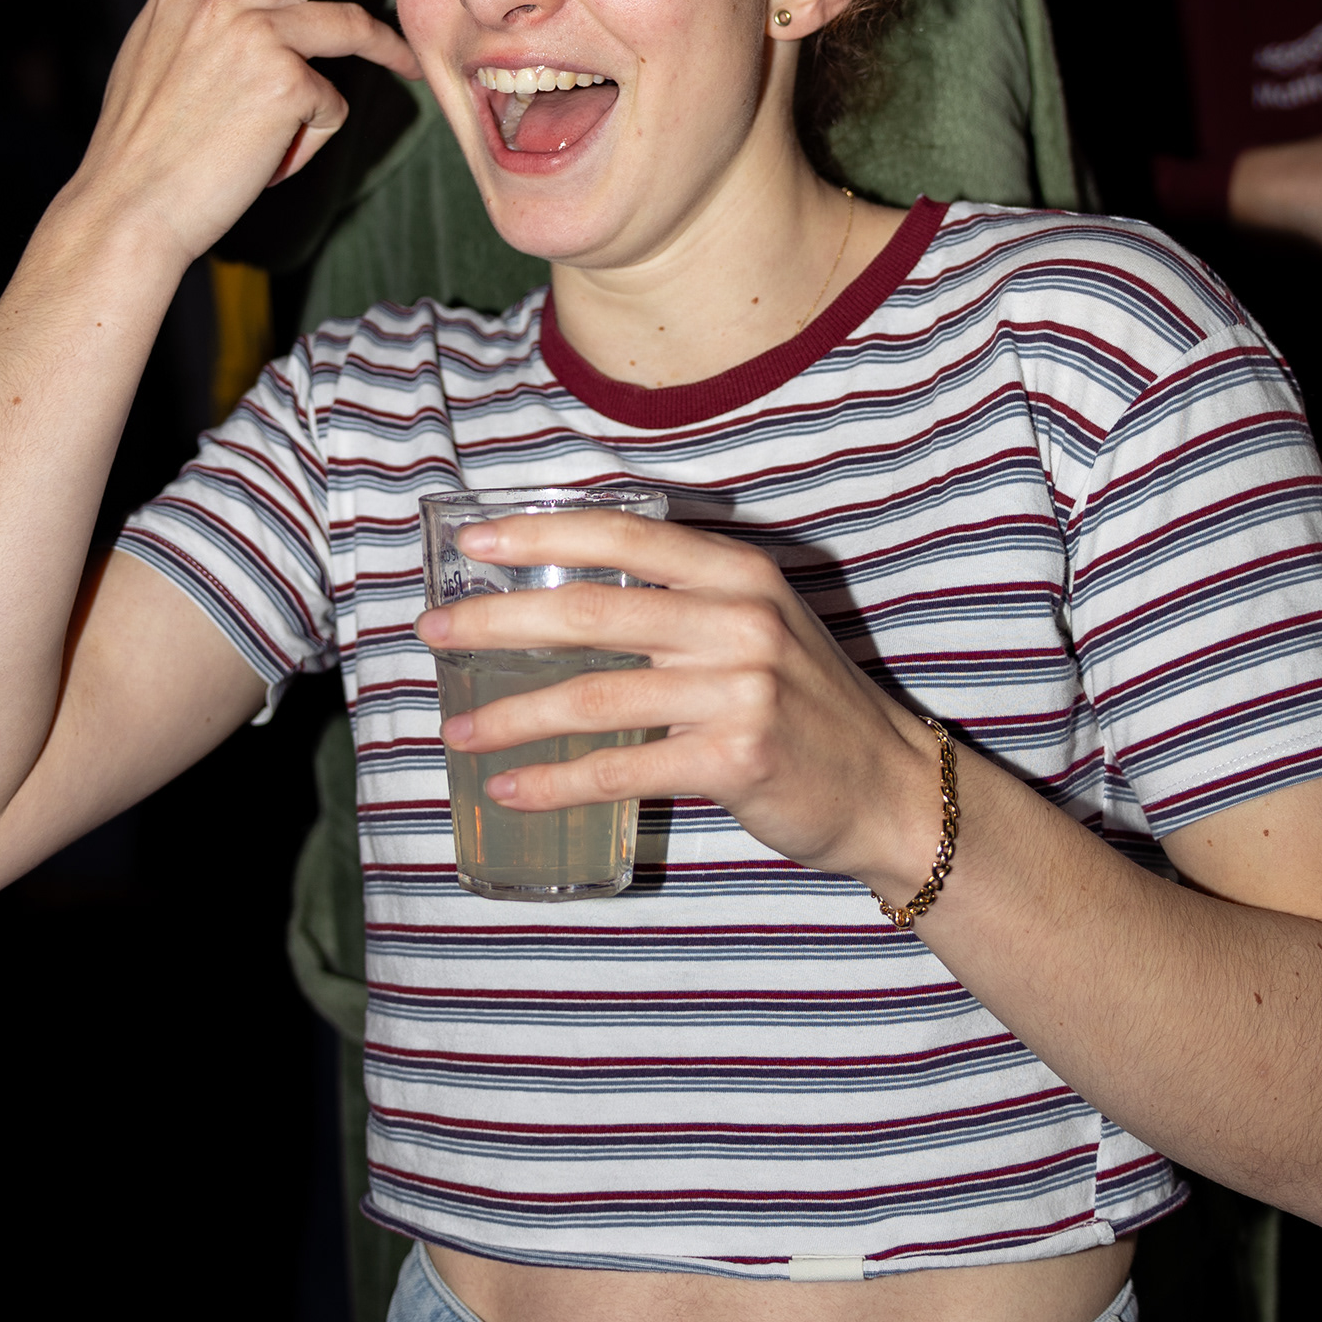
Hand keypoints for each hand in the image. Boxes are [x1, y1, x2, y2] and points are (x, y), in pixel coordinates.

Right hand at [68, 0, 419, 264]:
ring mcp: (251, 32)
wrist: (127, 206)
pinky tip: (273, 156)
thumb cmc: (144, 137)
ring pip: (345, 23)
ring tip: (408, 67)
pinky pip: (331, 101)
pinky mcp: (281, 80)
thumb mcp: (151, 46)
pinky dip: (311, 134)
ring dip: (383, 51)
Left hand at [415, 510, 943, 903]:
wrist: (888, 786)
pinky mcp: (735, 758)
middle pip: (591, 610)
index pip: (622, 537)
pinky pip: (621, 767)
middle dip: (498, 621)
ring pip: (595, 695)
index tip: (474, 544)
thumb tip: (562, 602)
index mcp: (736, 574)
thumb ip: (680, 604)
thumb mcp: (756, 627)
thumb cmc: (806, 707)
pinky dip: (556, 781)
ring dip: (513, 714)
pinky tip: (511, 787)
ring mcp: (740, 689)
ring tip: (457, 728)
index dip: (541, 534)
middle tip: (434, 633)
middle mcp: (738, 620)